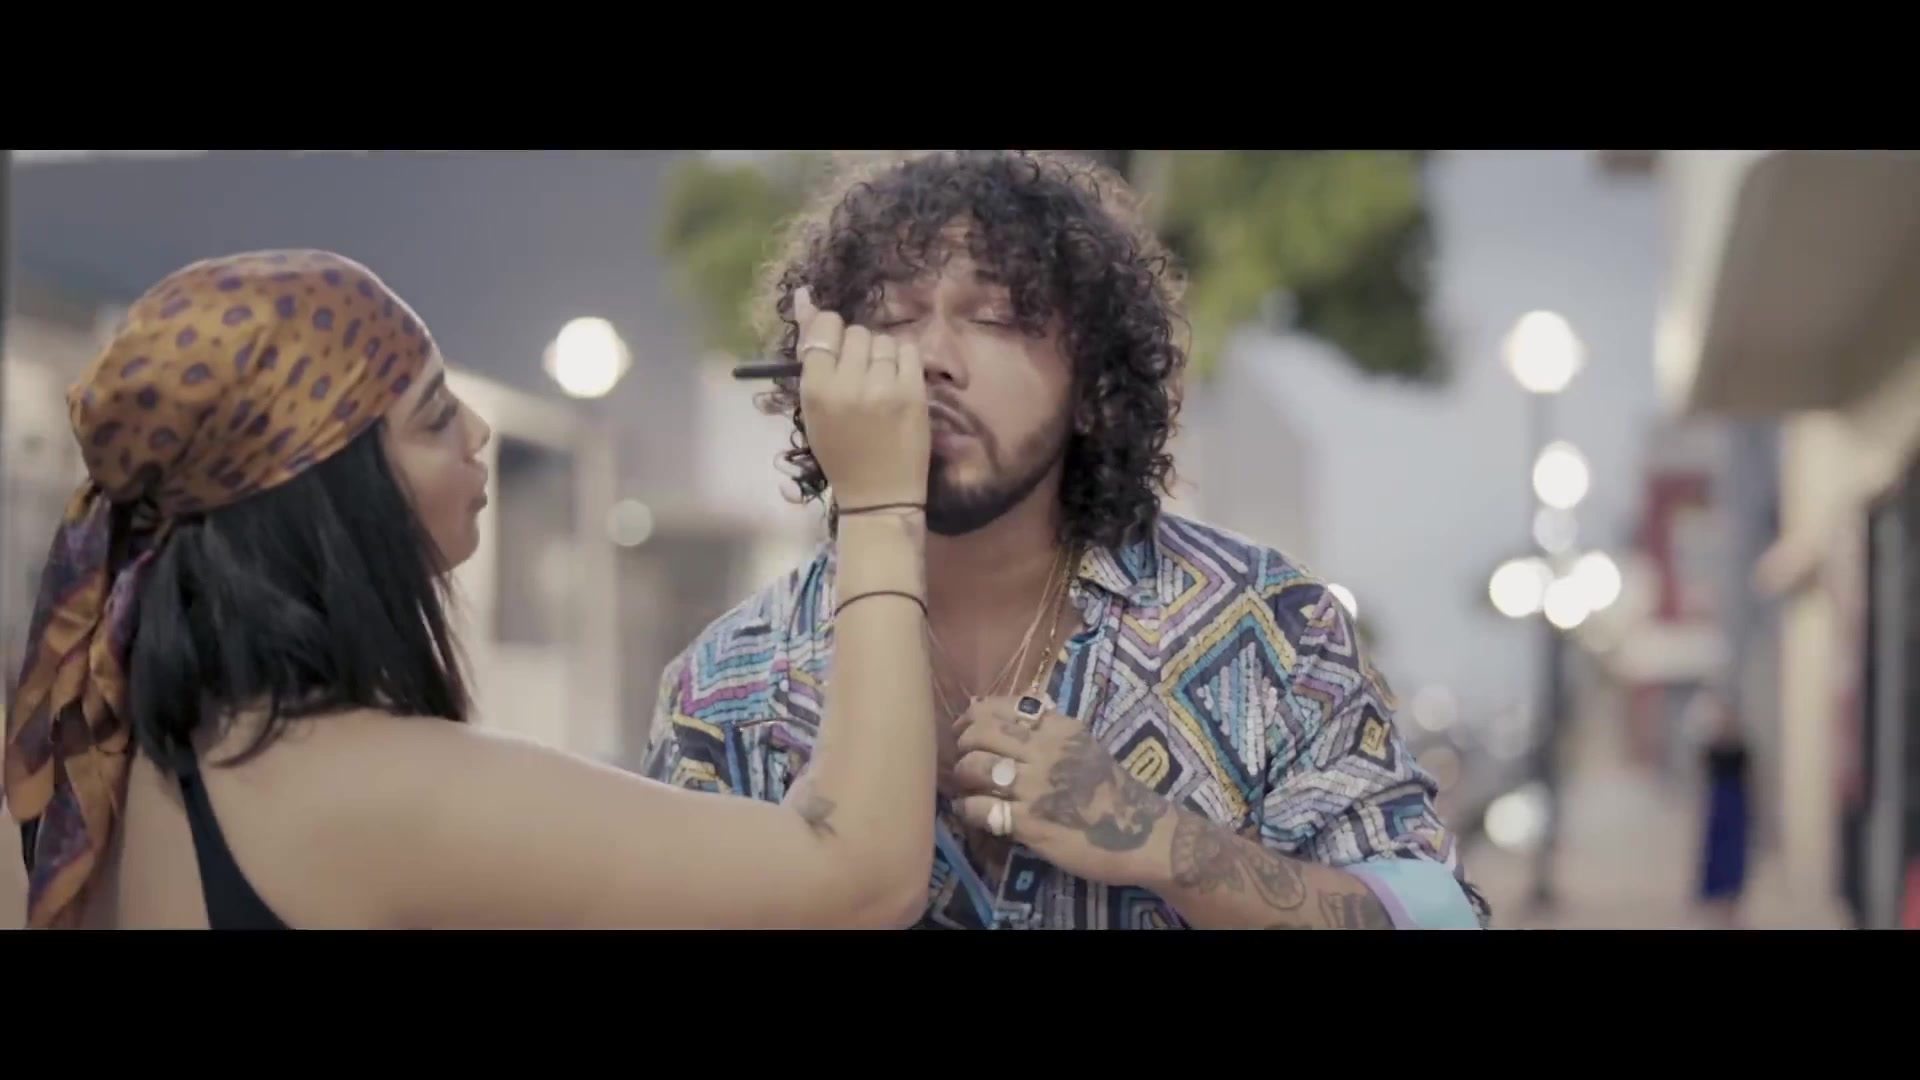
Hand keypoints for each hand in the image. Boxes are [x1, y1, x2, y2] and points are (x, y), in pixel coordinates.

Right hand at [793, 287, 928, 509]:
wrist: (879, 494)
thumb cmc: (840, 453)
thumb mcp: (813, 408)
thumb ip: (811, 357)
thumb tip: (804, 296)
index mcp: (816, 390)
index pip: (824, 330)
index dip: (830, 334)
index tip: (836, 350)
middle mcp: (848, 384)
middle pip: (856, 333)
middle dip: (857, 348)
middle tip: (859, 376)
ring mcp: (884, 387)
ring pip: (883, 340)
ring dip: (881, 355)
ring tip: (880, 382)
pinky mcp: (914, 393)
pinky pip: (909, 351)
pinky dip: (903, 361)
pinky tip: (898, 383)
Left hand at [951, 694, 1172, 885]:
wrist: (1142, 835)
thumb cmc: (1110, 791)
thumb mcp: (1082, 745)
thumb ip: (1046, 731)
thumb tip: (998, 716)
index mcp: (1058, 728)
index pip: (999, 708)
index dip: (972, 717)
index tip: (965, 730)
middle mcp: (1045, 751)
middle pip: (979, 733)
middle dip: (961, 745)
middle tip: (962, 760)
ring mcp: (1036, 787)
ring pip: (973, 766)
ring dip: (961, 777)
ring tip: (967, 787)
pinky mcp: (1029, 822)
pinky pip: (979, 808)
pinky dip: (967, 809)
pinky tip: (972, 813)